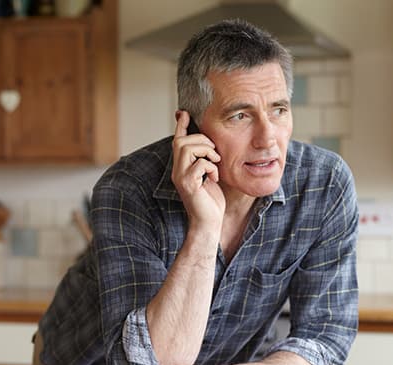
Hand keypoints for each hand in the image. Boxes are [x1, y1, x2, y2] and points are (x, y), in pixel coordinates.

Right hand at [171, 111, 224, 230]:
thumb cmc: (211, 200)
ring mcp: (181, 178)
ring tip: (215, 163)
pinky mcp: (188, 185)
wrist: (209, 222)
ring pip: (186, 148)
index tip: (183, 113)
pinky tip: (214, 178)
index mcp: (181, 167)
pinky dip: (211, 167)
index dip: (180, 126)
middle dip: (202, 140)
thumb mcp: (209, 175)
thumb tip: (210, 145)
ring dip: (206, 151)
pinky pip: (199, 164)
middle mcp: (177, 171)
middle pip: (181, 141)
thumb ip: (206, 160)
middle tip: (214, 153)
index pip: (178, 141)